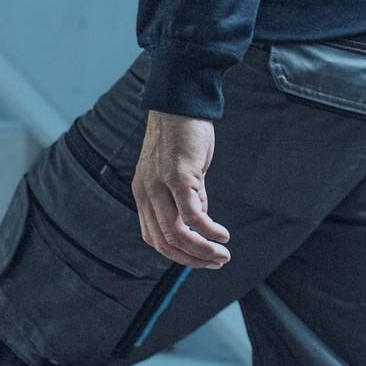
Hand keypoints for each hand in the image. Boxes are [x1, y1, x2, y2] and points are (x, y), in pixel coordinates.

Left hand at [132, 112, 230, 269]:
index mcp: (142, 194)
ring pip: (177, 234)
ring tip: (222, 254)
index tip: (200, 259)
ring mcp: (159, 185)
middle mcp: (145, 193)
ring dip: (201, 251)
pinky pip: (192, 215)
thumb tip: (201, 223)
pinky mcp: (177, 177)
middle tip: (216, 263)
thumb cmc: (183, 135)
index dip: (177, 254)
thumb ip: (189, 198)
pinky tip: (222, 234)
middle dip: (192, 259)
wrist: (181, 102)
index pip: (154, 238)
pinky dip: (208, 231)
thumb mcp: (181, 172)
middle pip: (164, 242)